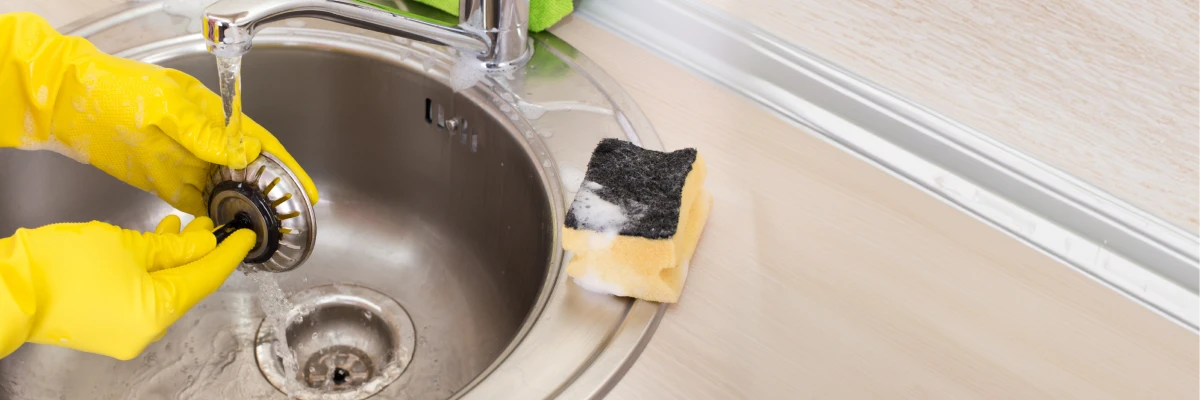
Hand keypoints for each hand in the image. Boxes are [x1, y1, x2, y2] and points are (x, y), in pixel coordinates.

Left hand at [0, 12, 317, 214]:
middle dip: (269, 194)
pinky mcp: (162, 179)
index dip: (285, 168)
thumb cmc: (116, 90)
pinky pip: (194, 201)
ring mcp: (183, 161)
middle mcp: (203, 141)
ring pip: (224, 189)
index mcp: (212, 117)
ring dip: (241, 209)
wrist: (68, 101)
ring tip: (261, 232)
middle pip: (247, 171)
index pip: (259, 144)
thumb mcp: (167, 107)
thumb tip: (247, 152)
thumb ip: (207, 134)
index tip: (305, 191)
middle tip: (288, 220)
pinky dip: (209, 216)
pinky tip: (221, 232)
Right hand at [0, 215, 255, 359]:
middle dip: (199, 252)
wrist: (8, 288)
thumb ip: (173, 247)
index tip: (246, 237)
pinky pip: (142, 296)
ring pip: (164, 289)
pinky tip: (155, 243)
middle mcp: (146, 330)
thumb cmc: (62, 265)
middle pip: (186, 286)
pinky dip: (151, 271)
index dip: (229, 254)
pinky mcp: (108, 326)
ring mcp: (126, 332)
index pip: (206, 279)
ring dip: (175, 258)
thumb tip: (204, 244)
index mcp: (157, 312)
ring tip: (184, 226)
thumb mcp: (128, 245)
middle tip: (213, 223)